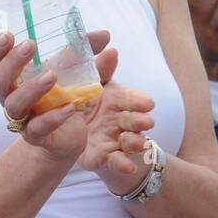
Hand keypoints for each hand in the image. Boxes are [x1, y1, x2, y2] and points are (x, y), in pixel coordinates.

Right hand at [0, 30, 96, 162]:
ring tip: (52, 76)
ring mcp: (24, 118)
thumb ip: (87, 51)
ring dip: (31, 88)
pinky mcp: (38, 136)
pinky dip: (52, 117)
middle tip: (29, 45)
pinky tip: (69, 107)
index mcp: (15, 78)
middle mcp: (12, 97)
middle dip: (10, 62)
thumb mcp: (77, 70)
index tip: (8, 34)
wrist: (70, 134)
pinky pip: (38, 129)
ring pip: (14, 105)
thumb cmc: (65, 95)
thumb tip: (104, 33)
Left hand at [77, 40, 154, 181]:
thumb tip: (112, 49)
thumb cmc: (85, 101)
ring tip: (136, 143)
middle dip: (140, 121)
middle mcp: (120, 119)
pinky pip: (116, 161)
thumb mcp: (90, 83)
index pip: (131, 99)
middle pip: (134, 120)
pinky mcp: (104, 157)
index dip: (139, 101)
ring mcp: (114, 139)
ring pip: (130, 141)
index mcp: (116, 100)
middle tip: (146, 122)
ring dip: (135, 142)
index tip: (148, 103)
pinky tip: (128, 167)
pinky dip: (123, 164)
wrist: (69, 130)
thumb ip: (100, 68)